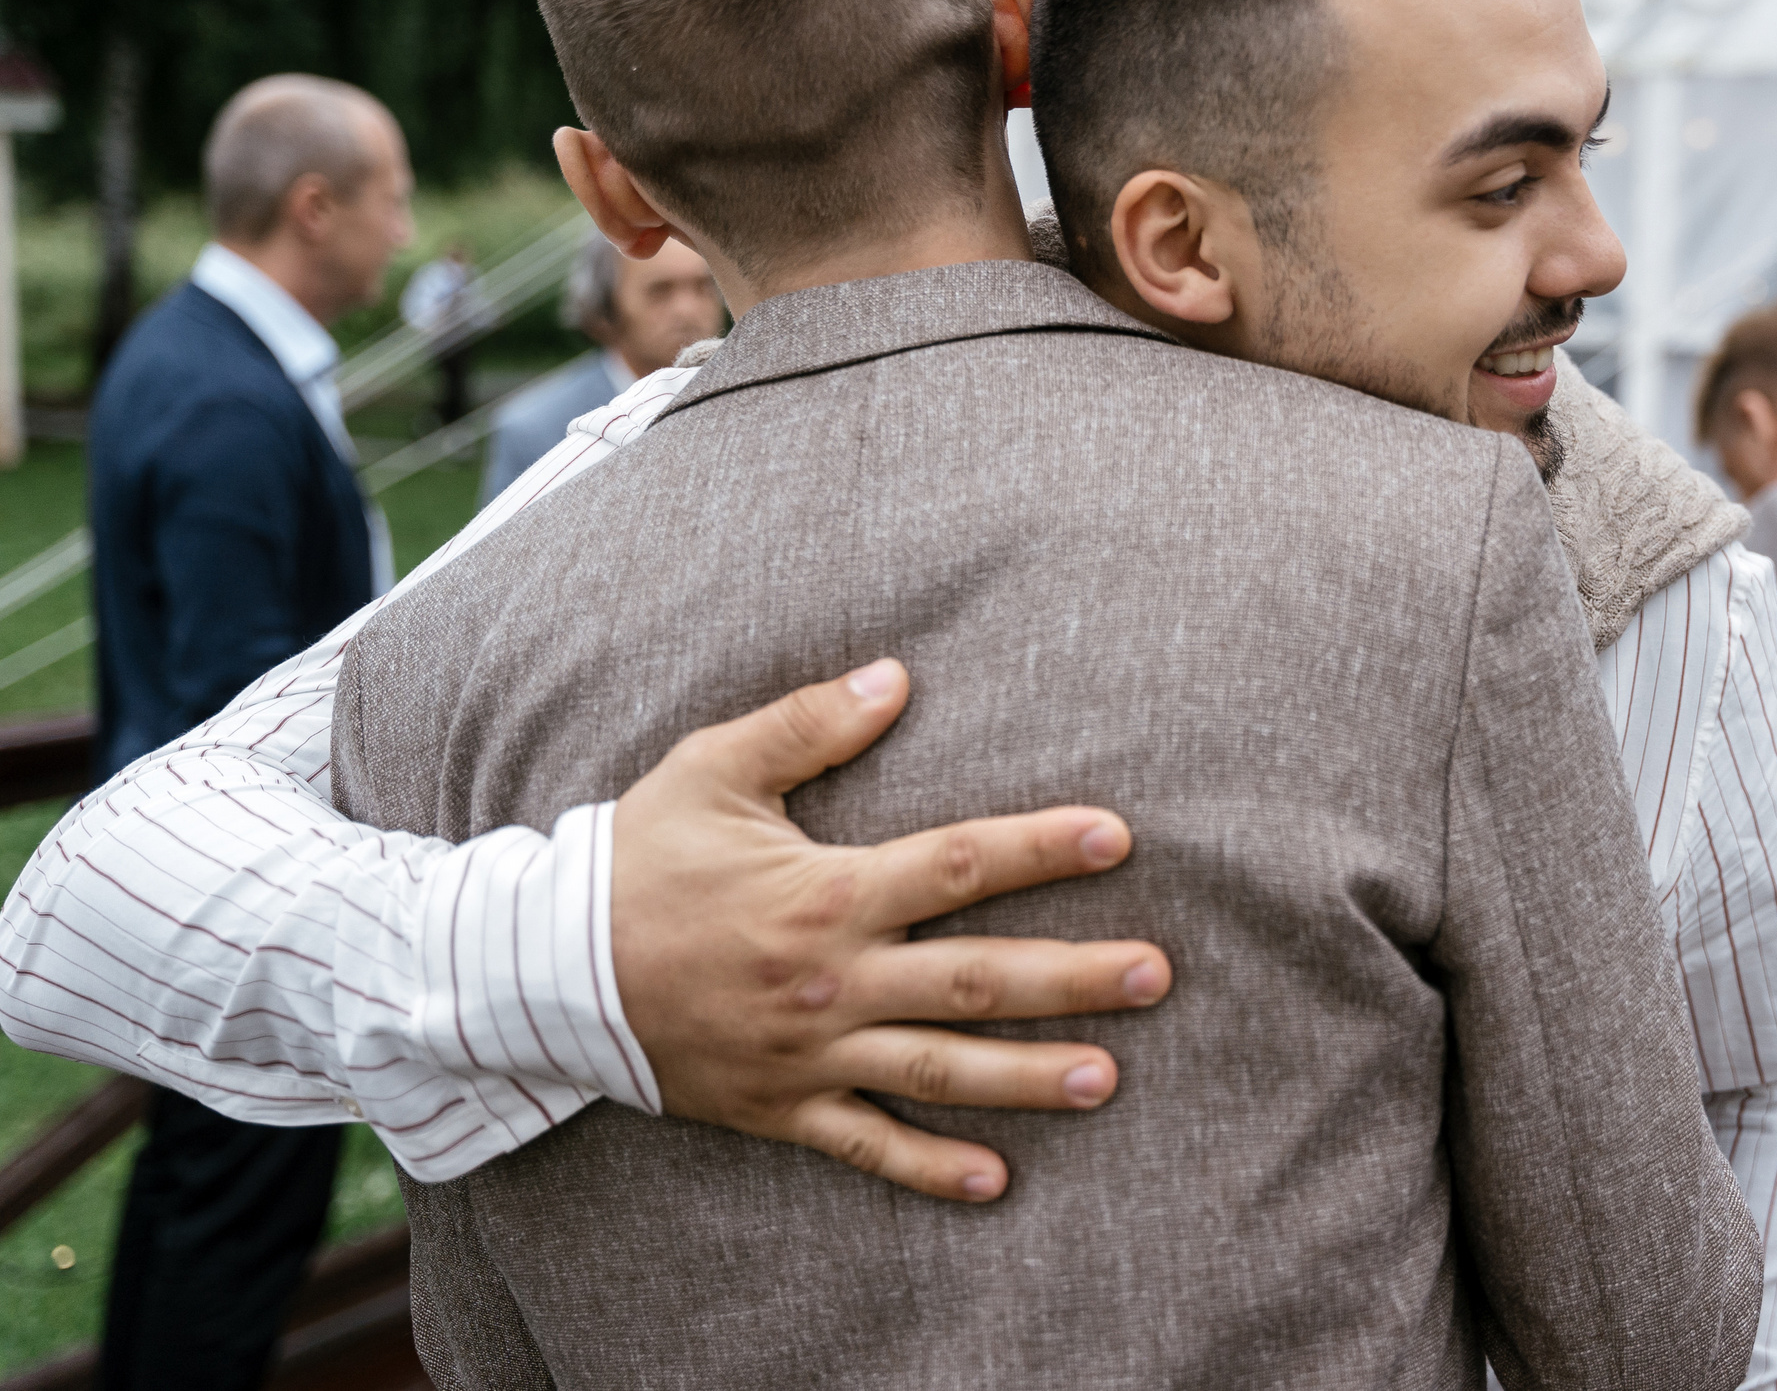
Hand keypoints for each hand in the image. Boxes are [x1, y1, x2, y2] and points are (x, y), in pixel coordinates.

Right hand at [610, 658, 1169, 1201]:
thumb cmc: (637, 858)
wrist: (538, 970)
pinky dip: (928, 1168)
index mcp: (825, 892)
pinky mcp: (780, 1108)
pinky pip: (864, 1148)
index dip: (1039, 849)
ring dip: (1029, 1078)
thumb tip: (897, 675)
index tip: (1116, 838)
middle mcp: (830, 980)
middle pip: (974, 982)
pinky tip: (996, 1181)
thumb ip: (809, 722)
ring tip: (1111, 1079)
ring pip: (938, 1072)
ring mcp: (809, 1054)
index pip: (954, 866)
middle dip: (1072, 978)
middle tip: (1157, 975)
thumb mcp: (714, 769)